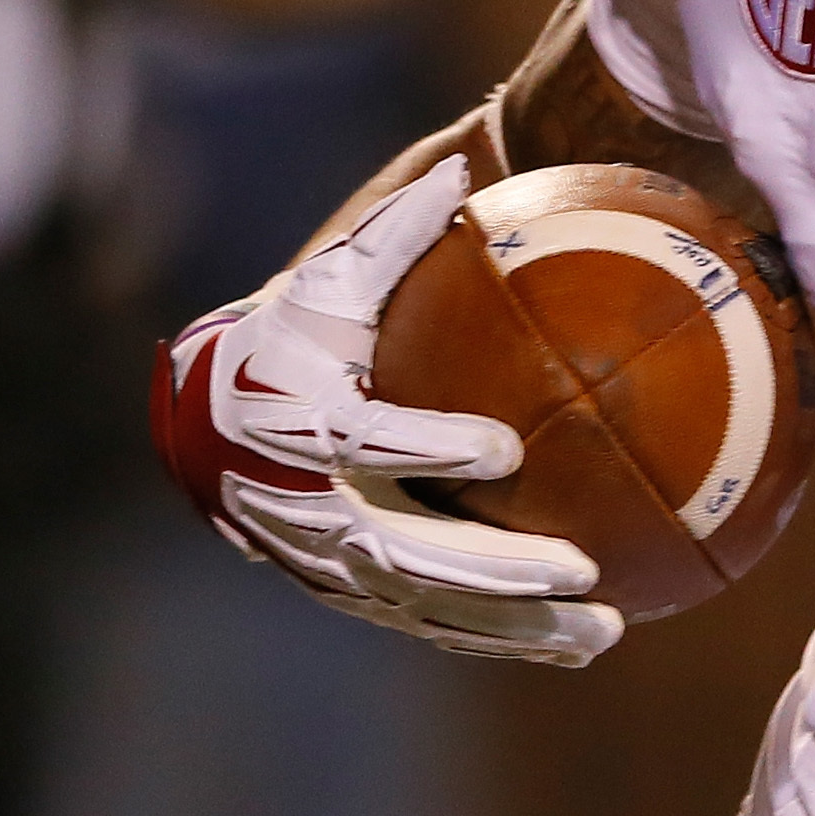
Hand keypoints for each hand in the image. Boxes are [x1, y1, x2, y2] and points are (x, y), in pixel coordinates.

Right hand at [151, 156, 622, 666]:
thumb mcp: (326, 286)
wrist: (208, 428)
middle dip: (496, 572)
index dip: (428, 449)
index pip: (366, 443)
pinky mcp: (351, 596)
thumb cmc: (283, 343)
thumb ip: (392, 239)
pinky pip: (433, 626)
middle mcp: (312, 508)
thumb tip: (459, 171)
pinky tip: (576, 644)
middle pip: (407, 554)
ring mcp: (330, 565)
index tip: (500, 449)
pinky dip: (503, 639)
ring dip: (517, 626)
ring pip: (429, 609)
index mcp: (302, 425)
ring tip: (606, 629)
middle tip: (582, 569)